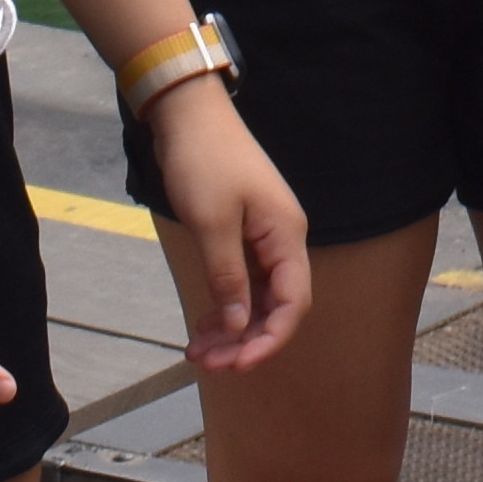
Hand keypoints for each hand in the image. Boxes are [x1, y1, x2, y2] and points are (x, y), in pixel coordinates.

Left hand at [144, 76, 313, 375]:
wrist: (189, 115)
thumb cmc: (204, 161)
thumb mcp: (212, 224)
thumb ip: (228, 277)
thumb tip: (240, 324)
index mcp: (285, 235)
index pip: (293, 302)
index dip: (270, 339)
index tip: (239, 365)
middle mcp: (281, 240)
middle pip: (275, 305)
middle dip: (244, 339)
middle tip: (206, 363)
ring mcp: (262, 237)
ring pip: (256, 298)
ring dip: (231, 328)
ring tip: (197, 352)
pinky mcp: (241, 234)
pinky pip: (241, 282)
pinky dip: (223, 306)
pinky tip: (203, 325)